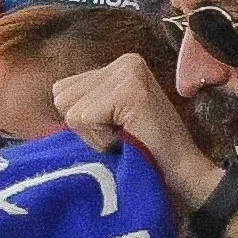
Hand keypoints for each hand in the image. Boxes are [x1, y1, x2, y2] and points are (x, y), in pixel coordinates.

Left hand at [50, 53, 220, 206]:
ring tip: (126, 138)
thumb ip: (86, 103)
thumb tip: (53, 99)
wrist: (183, 176)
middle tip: (121, 136)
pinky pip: (84, 119)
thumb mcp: (111, 118)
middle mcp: (124, 62)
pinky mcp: (130, 91)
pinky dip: (101, 141)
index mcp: (118, 65)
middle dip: (87, 127)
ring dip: (95, 136)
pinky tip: (128, 140)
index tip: (116, 131)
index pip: (62, 89)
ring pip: (71, 110)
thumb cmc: (144, 153)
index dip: (83, 122)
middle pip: (62, 97)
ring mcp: (128, 73)